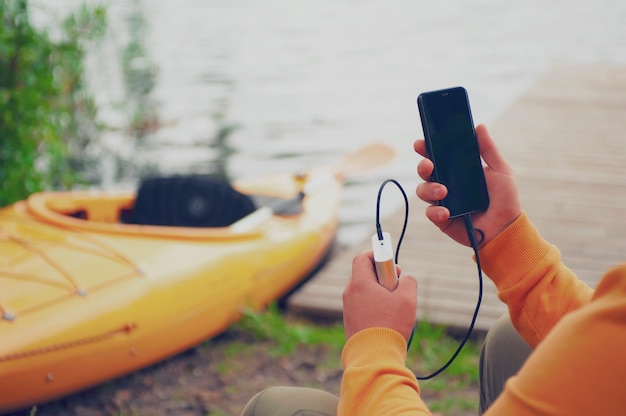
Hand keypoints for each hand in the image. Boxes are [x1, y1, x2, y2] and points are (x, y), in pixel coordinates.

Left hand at [343, 251, 416, 341]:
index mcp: (359, 283)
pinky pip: (362, 305)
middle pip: (364, 274)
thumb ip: (408, 281)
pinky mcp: (350, 322)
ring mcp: (348, 309)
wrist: (374, 357)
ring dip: (379, 292)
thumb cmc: (390, 325)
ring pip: (364, 291)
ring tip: (394, 306)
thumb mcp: (407, 299)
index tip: (390, 260)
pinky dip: (374, 305)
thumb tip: (404, 279)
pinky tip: (387, 319)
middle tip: (396, 284)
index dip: (377, 254)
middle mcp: (349, 294)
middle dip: (382, 275)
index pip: (362, 258)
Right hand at [414, 124, 520, 247]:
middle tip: (429, 165)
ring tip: (443, 192)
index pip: (438, 156)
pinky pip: (430, 213)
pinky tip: (446, 212)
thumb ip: (488, 149)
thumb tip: (479, 126)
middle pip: (425, 172)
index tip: (421, 143)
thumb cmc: (505, 199)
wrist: (506, 228)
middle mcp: (447, 184)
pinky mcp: (442, 219)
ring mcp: (443, 202)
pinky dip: (436, 212)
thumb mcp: (501, 170)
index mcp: (458, 171)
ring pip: (423, 191)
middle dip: (423, 166)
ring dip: (429, 189)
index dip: (426, 149)